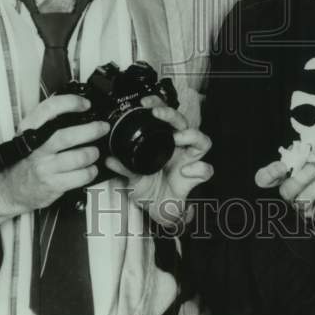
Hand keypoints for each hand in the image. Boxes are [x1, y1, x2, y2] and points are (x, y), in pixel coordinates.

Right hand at [0, 94, 108, 214]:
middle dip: (91, 130)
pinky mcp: (53, 185)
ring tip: (95, 151)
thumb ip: (47, 123)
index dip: (71, 103)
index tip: (85, 104)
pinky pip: (80, 176)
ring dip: (93, 153)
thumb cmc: (23, 161)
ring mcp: (44, 167)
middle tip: (102, 127)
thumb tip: (76, 109)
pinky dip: (91, 171)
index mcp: (30, 131)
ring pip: (79, 157)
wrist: (9, 190)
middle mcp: (36, 148)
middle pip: (68, 135)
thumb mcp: (28, 136)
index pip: (49, 109)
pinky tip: (90, 168)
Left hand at [105, 97, 212, 227]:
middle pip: (183, 122)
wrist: (158, 212)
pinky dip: (198, 168)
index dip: (159, 105)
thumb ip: (124, 169)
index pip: (166, 117)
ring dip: (191, 136)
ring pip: (202, 140)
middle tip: (158, 113)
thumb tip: (110, 160)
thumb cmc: (148, 191)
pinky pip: (205, 169)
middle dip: (171, 114)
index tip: (146, 103)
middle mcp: (179, 148)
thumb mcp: (132, 179)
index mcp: (164, 142)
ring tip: (177, 138)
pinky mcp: (196, 176)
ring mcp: (189, 160)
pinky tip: (185, 172)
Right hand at [255, 154, 314, 235]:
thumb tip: (305, 145)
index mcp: (285, 176)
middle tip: (314, 168)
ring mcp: (305, 208)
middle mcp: (291, 194)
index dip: (268, 174)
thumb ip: (310, 148)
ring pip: (304, 201)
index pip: (264, 179)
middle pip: (286, 192)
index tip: (282, 166)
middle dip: (299, 179)